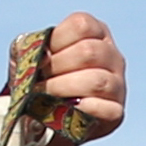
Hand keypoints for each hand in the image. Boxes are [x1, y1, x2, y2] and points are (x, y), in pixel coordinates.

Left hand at [26, 12, 124, 145]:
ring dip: (62, 89)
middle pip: (89, 52)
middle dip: (56, 67)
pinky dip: (81, 110)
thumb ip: (28, 47)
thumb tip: (42, 56)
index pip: (81, 26)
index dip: (56, 41)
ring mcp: (117, 84)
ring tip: (44, 97)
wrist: (46, 119)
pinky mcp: (115, 112)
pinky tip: (64, 110)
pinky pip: (105, 109)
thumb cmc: (41, 79)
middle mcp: (112, 56)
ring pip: (97, 81)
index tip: (41, 57)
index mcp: (95, 34)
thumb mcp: (31, 57)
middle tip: (38, 80)